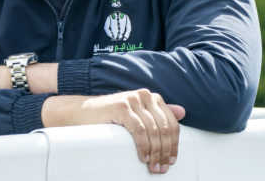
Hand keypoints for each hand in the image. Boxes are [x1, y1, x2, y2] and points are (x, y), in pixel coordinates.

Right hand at [42, 89, 185, 173]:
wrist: (81, 114)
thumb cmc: (110, 118)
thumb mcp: (137, 115)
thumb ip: (158, 113)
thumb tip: (183, 112)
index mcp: (152, 98)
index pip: (172, 123)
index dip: (174, 144)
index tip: (172, 160)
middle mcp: (145, 95)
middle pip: (164, 127)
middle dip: (165, 151)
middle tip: (162, 168)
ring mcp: (133, 100)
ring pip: (153, 130)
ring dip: (155, 152)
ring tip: (153, 166)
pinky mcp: (122, 106)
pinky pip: (139, 130)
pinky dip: (143, 146)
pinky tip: (143, 157)